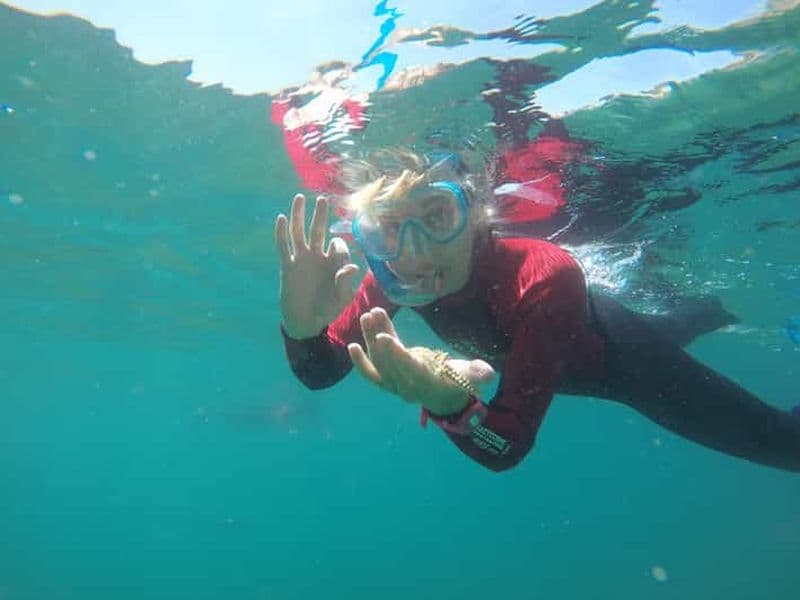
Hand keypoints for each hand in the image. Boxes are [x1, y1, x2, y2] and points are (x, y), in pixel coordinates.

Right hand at [275, 194, 359, 338]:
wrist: (306, 321)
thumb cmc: (327, 310)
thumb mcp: (341, 299)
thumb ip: (347, 283)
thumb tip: (353, 266)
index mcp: (333, 263)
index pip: (338, 247)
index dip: (341, 249)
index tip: (342, 264)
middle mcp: (318, 257)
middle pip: (318, 231)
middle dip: (321, 215)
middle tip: (323, 199)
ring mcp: (301, 260)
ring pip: (299, 233)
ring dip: (300, 216)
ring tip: (300, 198)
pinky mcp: (287, 267)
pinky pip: (284, 246)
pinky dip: (282, 232)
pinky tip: (282, 218)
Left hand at [347, 308, 495, 414]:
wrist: (447, 397)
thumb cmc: (460, 381)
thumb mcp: (473, 376)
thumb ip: (478, 373)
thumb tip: (487, 373)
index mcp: (427, 383)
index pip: (409, 368)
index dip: (396, 354)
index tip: (384, 336)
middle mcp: (407, 386)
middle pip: (389, 362)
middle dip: (379, 338)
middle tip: (372, 314)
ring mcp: (396, 384)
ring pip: (379, 363)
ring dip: (370, 339)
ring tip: (367, 315)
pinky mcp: (389, 379)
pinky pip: (372, 374)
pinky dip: (360, 363)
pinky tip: (351, 345)